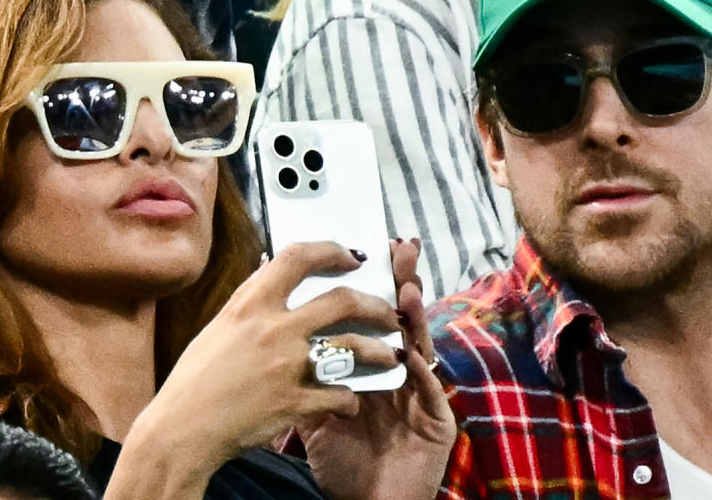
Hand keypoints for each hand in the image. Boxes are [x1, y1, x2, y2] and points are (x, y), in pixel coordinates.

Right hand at [106, 242, 401, 498]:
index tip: (351, 255)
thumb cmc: (196, 380)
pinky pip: (340, 395)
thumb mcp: (220, 327)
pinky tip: (350, 400)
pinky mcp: (295, 403)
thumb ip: (251, 300)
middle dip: (374, 304)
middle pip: (342, 300)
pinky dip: (350, 398)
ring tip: (388, 355)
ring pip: (354, 347)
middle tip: (387, 312)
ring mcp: (287, 366)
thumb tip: (271, 270)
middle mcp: (273, 329)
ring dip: (378, 351)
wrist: (182, 431)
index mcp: (250, 305)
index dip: (331, 249)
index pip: (298, 257)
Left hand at [301, 240, 456, 499]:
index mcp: (370, 368)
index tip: (363, 249)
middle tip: (399, 249)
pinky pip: (429, 392)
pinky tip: (410, 352)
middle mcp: (398, 374)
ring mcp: (419, 395)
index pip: (374, 315)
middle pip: (400, 319)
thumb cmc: (344, 464)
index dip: (373, 282)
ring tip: (405, 291)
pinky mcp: (436, 422)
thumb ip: (305, 375)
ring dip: (413, 318)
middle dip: (401, 283)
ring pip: (420, 347)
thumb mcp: (316, 415)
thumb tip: (275, 330)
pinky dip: (421, 371)